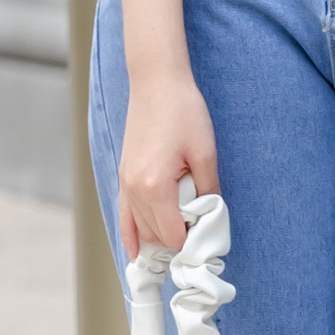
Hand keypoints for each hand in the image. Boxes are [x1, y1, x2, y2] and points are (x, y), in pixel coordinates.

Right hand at [120, 67, 218, 254]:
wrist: (156, 81)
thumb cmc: (182, 111)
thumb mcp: (205, 153)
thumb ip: (208, 191)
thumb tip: (210, 218)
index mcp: (154, 187)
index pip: (174, 235)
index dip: (193, 240)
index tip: (210, 236)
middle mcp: (134, 190)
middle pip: (156, 236)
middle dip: (179, 239)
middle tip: (202, 229)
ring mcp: (125, 183)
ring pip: (141, 228)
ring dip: (160, 236)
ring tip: (182, 236)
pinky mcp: (123, 175)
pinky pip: (124, 215)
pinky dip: (130, 235)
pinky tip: (135, 253)